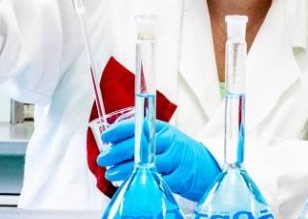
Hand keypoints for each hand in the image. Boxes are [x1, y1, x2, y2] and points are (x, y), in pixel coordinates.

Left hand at [96, 119, 221, 199]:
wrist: (205, 166)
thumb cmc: (177, 152)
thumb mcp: (163, 139)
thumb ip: (142, 138)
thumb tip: (112, 143)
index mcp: (163, 128)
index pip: (138, 126)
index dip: (119, 131)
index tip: (106, 137)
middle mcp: (170, 141)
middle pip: (140, 144)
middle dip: (117, 152)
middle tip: (103, 159)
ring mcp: (177, 159)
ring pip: (148, 163)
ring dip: (125, 169)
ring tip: (111, 173)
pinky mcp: (180, 177)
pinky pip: (158, 180)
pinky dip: (142, 181)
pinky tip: (131, 182)